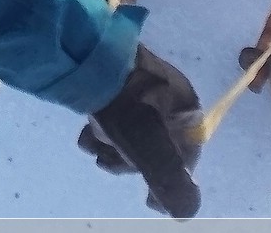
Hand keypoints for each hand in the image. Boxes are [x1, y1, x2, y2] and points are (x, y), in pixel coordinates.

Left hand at [81, 45, 204, 217]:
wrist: (84, 57)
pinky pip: (115, 109)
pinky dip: (104, 124)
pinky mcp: (115, 74)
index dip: (166, 176)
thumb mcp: (148, 148)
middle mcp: (168, 90)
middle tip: (107, 161)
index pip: (186, 152)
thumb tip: (186, 214)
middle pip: (156, 141)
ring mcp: (141, 80)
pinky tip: (86, 132)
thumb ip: (168, 180)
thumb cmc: (123, 106)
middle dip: (130, 159)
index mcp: (186, 103)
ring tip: (92, 143)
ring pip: (132, 127)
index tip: (146, 194)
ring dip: (113, 143)